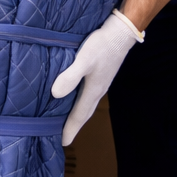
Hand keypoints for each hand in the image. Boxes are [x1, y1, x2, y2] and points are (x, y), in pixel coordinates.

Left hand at [51, 9, 142, 146]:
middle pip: (83, 113)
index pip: (79, 115)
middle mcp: (97, 91)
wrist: (121, 34)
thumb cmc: (102, 46)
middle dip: (73, 126)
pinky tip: (74, 98)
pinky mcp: (100, 75)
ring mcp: (100, 83)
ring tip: (66, 122)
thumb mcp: (84, 60)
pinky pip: (88, 95)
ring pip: (86, 104)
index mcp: (93, 91)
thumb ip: (70, 76)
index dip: (70, 129)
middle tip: (62, 137)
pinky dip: (80, 102)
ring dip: (77, 115)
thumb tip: (55, 94)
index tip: (62, 142)